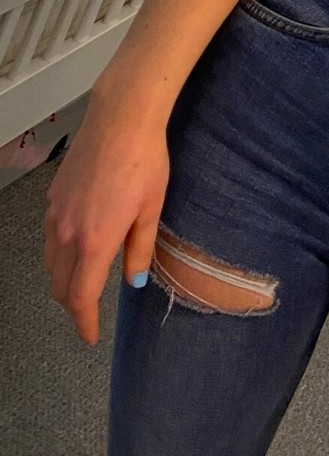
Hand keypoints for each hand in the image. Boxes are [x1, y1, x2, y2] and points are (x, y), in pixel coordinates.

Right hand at [43, 98, 169, 346]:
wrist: (121, 118)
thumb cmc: (145, 160)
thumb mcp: (152, 209)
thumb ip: (140, 249)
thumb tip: (133, 281)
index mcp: (95, 241)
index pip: (81, 297)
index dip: (84, 323)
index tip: (89, 337)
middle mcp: (68, 232)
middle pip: (60, 286)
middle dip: (73, 307)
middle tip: (89, 316)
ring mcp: (56, 215)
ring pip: (51, 265)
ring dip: (64, 282)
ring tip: (85, 286)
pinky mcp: (53, 199)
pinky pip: (50, 240)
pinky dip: (60, 257)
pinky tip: (78, 251)